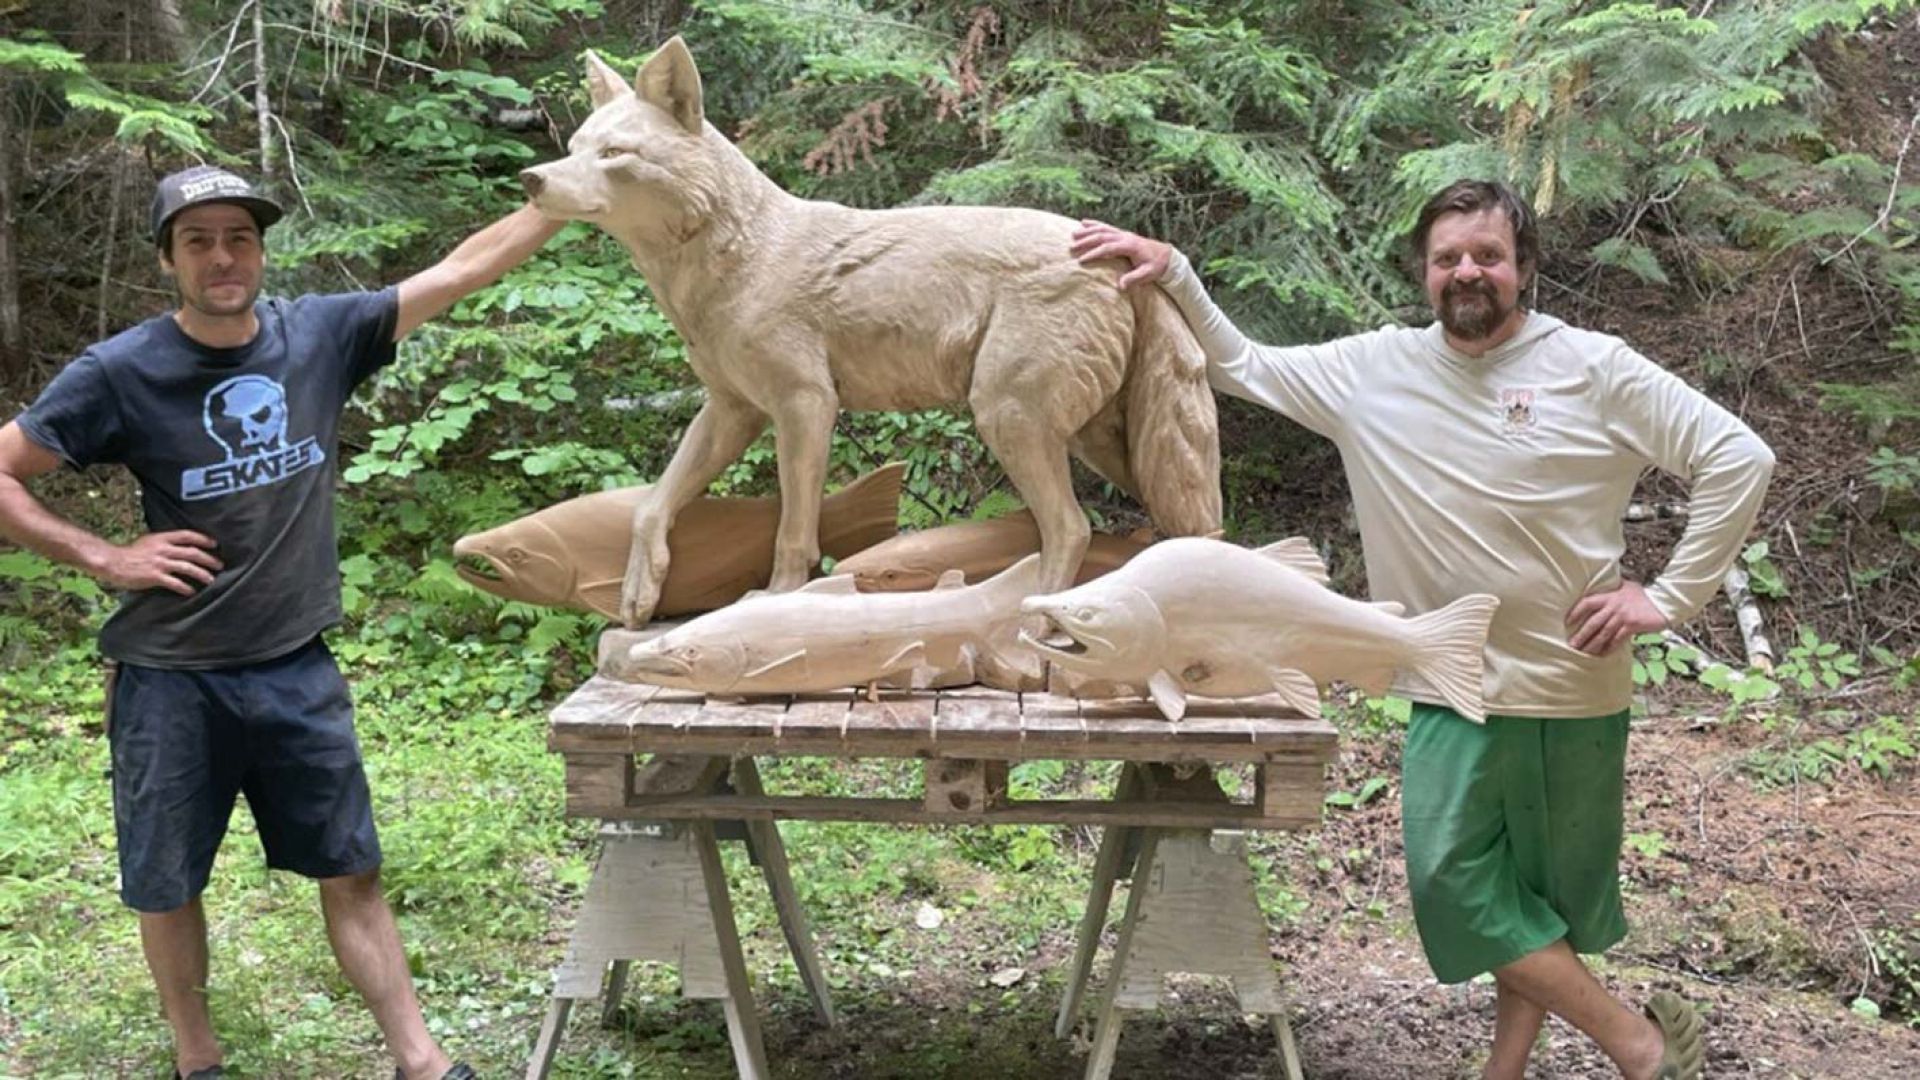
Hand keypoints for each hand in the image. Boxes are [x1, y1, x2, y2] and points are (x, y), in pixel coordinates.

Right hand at [98, 530, 221, 595]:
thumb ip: (164, 543)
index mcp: (162, 538)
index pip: (187, 535)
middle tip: (219, 565)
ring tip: (211, 580)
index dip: (203, 539)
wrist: (112, 562)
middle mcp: (163, 549)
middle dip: (208, 559)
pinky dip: (185, 587)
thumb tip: (180, 546)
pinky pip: (175, 582)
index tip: (215, 544)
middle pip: (192, 553)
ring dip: (202, 574)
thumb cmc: (129, 553)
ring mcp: (159, 563)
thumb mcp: (148, 542)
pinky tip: (191, 592)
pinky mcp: (155, 576)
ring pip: (187, 567)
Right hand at [1070, 220, 1171, 289]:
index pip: (1108, 248)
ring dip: (1087, 231)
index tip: (1081, 260)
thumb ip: (1134, 279)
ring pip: (1102, 229)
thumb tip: (1120, 285)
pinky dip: (1094, 224)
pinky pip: (1106, 226)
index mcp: (1129, 246)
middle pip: (1102, 236)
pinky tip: (1083, 222)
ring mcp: (1123, 233)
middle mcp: (1124, 237)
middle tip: (1071, 248)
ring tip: (1073, 235)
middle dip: (1086, 241)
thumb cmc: (1155, 266)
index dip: (1094, 253)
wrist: (1165, 255)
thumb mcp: (1147, 274)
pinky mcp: (1122, 233)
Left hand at [1565, 580, 1666, 656]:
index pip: (1587, 603)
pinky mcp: (1632, 625)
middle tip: (1571, 645)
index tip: (1567, 622)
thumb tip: (1599, 589)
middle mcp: (1613, 605)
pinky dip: (1609, 647)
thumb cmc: (1643, 594)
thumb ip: (1611, 590)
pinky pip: (1617, 639)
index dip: (1576, 612)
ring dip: (1592, 644)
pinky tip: (1602, 654)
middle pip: (1592, 622)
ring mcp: (1623, 616)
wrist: (1663, 601)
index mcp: (1609, 595)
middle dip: (1581, 635)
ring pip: (1603, 633)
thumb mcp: (1625, 587)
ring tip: (1583, 653)